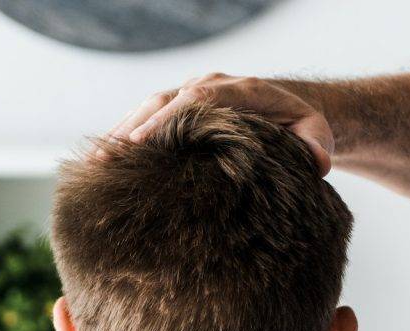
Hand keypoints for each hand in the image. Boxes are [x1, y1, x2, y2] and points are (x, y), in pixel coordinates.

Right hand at [109, 73, 333, 175]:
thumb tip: (315, 162)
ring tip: (94, 164)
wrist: (288, 106)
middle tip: (105, 158)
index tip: (140, 143)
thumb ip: (315, 145)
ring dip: (120, 134)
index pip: (194, 102)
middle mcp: (207, 87)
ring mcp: (188, 95)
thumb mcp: (314, 133)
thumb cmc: (298, 126)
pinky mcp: (177, 108)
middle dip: (132, 130)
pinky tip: (102, 161)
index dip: (165, 122)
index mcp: (235, 91)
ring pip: (147, 109)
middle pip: (162, 103)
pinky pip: (145, 117)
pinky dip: (123, 135)